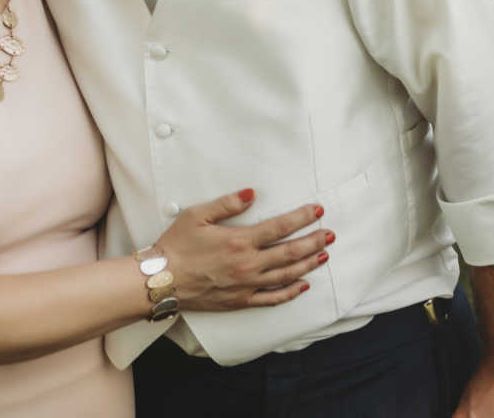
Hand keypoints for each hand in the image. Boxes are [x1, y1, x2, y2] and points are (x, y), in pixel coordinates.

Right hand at [157, 189, 332, 309]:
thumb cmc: (177, 244)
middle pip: (290, 252)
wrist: (163, 279)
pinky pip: (272, 298)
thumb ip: (227, 203)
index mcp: (240, 241)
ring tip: (324, 255)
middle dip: (313, 241)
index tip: (317, 209)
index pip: (279, 227)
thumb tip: (252, 192)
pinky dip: (290, 292)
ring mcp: (247, 285)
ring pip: (286, 275)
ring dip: (308, 264)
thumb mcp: (197, 215)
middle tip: (330, 233)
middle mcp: (249, 264)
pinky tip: (302, 285)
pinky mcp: (242, 300)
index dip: (301, 217)